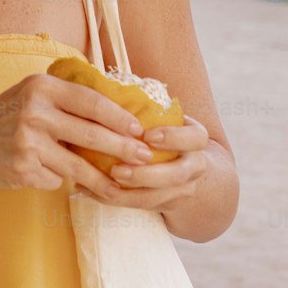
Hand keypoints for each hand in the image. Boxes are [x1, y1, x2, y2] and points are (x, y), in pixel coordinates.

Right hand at [0, 72, 157, 195]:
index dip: (119, 117)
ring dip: (104, 180)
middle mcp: (34, 112)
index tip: (139, 129)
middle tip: (145, 158)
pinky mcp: (22, 169)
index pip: (91, 101)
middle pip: (91, 134)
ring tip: (123, 188)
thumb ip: (66, 100)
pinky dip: (61, 181)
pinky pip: (56, 179)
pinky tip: (57, 179)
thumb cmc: (4, 118)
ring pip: (78, 165)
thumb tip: (118, 113)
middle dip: (123, 149)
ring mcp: (27, 142)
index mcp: (41, 87)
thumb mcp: (31, 95)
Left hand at [73, 114, 211, 213]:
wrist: (186, 167)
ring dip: (130, 193)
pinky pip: (144, 207)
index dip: (174, 137)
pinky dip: (117, 200)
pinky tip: (92, 192)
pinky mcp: (167, 204)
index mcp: (195, 138)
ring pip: (160, 197)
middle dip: (147, 174)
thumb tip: (100, 80)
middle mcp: (195, 165)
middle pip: (178, 174)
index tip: (148, 135)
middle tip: (117, 170)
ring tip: (103, 185)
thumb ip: (142, 104)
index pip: (195, 137)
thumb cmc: (161, 130)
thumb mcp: (163, 116)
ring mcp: (184, 188)